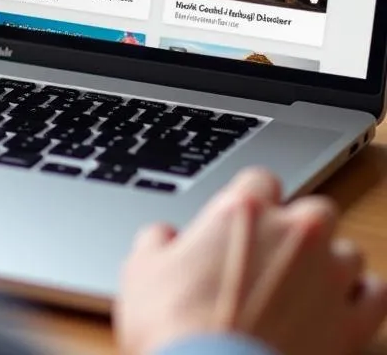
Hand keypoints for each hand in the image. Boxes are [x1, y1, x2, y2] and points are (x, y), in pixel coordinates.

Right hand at [116, 168, 386, 354]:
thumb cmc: (175, 326)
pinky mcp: (351, 323)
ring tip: (306, 284)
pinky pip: (376, 294)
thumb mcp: (140, 270)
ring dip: (330, 262)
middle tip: (275, 251)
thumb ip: (158, 240)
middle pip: (315, 208)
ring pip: (349, 250)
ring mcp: (328, 278)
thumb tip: (164, 237)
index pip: (261, 179)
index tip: (242, 218)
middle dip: (299, 225)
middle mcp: (292, 234)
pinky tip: (341, 306)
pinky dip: (362, 297)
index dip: (251, 199)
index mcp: (242, 211)